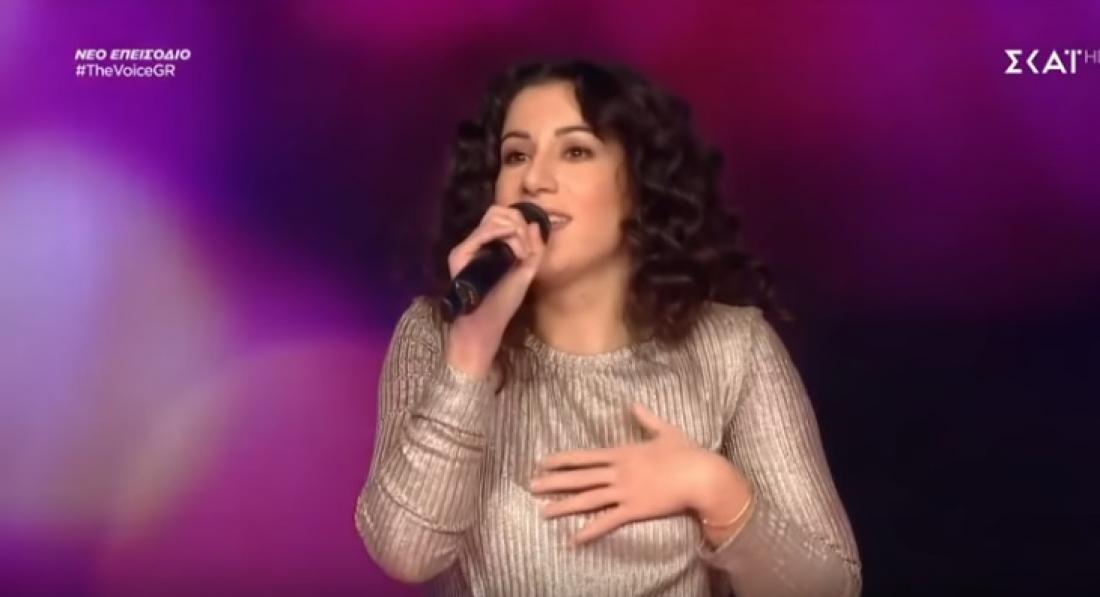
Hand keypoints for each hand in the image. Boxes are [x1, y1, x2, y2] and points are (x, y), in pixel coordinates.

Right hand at [444, 203, 546, 377]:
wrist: (487, 323)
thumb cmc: (504, 301)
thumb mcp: (527, 272)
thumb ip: (535, 248)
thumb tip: (535, 223)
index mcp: (492, 243)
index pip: (504, 216)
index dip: (521, 223)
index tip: (530, 249)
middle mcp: (478, 241)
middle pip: (498, 210)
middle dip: (519, 223)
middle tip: (526, 250)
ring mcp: (468, 246)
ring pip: (493, 217)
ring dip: (515, 232)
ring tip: (521, 255)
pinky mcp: (461, 253)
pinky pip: (484, 231)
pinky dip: (504, 235)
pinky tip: (514, 251)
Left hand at [529, 402, 726, 545]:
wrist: (701, 475)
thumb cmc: (687, 453)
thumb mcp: (666, 430)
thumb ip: (646, 418)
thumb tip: (633, 404)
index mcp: (622, 453)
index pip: (585, 457)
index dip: (562, 460)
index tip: (543, 462)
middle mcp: (618, 472)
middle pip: (579, 477)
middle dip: (554, 482)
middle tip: (531, 486)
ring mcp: (624, 491)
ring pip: (587, 499)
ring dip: (564, 506)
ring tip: (543, 512)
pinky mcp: (634, 510)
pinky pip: (607, 522)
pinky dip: (589, 531)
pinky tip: (573, 539)